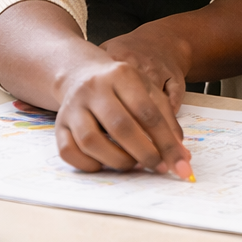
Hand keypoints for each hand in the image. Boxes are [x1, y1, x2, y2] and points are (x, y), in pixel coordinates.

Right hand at [53, 38, 191, 177]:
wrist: (81, 73)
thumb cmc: (122, 88)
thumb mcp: (148, 93)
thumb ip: (167, 122)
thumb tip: (183, 157)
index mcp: (121, 75)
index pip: (148, 112)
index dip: (166, 142)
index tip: (180, 164)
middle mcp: (94, 88)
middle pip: (120, 127)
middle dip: (144, 153)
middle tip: (158, 167)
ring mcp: (72, 107)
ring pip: (91, 141)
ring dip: (117, 160)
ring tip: (133, 163)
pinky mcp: (58, 125)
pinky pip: (69, 152)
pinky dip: (89, 164)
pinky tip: (105, 164)